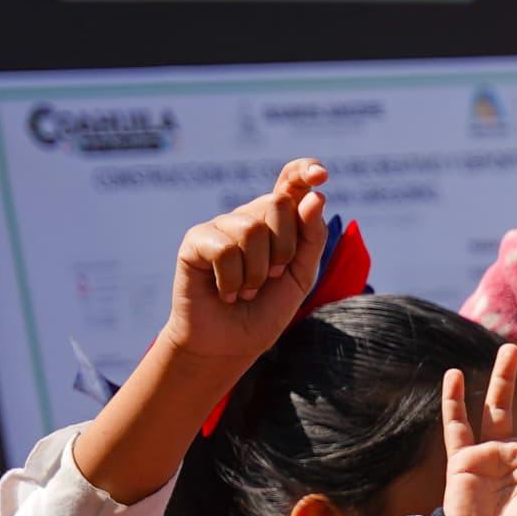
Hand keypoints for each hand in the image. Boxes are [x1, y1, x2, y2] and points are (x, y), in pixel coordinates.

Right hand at [162, 160, 332, 368]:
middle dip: (284, 248)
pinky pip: (225, 249)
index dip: (304, 171)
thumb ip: (312, 237)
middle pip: (277, 204)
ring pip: (251, 229)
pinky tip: (226, 292)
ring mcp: (221, 226)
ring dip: (257, 271)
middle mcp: (248, 217)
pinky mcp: (195, 240)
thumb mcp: (301, 275)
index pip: (290, 183)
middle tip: (272, 277)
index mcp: (278, 222)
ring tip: (248, 290)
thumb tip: (315, 196)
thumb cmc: (265, 308)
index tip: (321, 175)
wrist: (230, 343)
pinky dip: (233, 280)